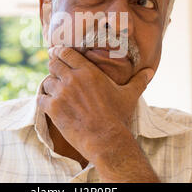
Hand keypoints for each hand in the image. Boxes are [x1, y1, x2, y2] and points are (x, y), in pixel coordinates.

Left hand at [37, 47, 154, 162]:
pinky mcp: (53, 108)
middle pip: (53, 63)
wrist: (106, 140)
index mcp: (88, 71)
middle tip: (55, 70)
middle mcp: (72, 79)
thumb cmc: (118, 117)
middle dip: (53, 66)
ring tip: (54, 91)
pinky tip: (48, 103)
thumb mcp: (129, 96)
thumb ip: (138, 81)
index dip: (60, 52)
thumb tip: (150, 71)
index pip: (66, 53)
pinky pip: (40, 98)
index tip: (57, 52)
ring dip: (49, 85)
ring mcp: (61, 93)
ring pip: (46, 81)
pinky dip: (43, 100)